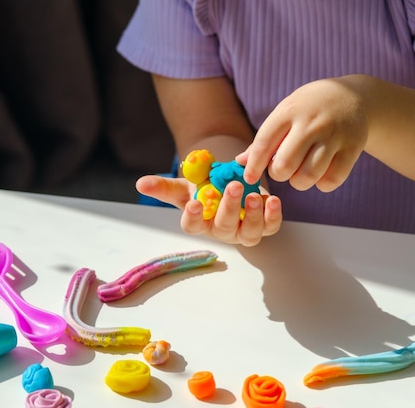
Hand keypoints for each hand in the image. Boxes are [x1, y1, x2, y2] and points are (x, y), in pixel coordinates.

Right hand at [136, 175, 281, 245]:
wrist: (231, 182)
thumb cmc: (205, 188)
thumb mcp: (186, 184)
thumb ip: (165, 186)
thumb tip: (141, 183)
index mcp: (200, 222)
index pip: (192, 227)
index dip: (193, 218)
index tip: (195, 203)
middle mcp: (221, 231)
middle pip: (223, 227)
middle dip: (228, 208)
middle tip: (232, 187)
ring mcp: (243, 231)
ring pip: (249, 232)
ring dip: (252, 215)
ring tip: (253, 196)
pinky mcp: (264, 225)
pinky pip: (270, 227)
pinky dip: (273, 216)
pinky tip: (273, 201)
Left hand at [239, 78, 368, 191]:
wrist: (353, 96)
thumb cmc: (310, 108)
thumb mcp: (286, 113)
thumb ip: (265, 139)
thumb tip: (240, 162)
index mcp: (289, 111)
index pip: (263, 143)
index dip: (253, 165)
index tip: (250, 178)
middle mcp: (311, 123)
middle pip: (285, 165)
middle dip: (279, 174)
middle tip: (282, 170)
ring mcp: (334, 135)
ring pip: (308, 176)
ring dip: (300, 182)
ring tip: (301, 173)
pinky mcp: (352, 147)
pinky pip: (332, 180)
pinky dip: (322, 184)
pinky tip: (321, 174)